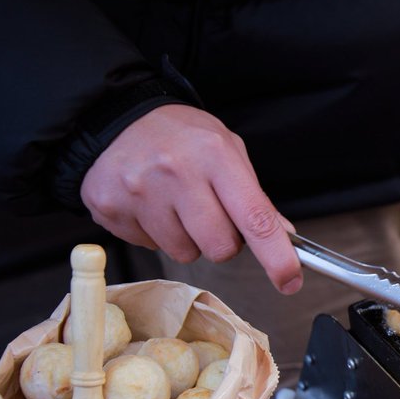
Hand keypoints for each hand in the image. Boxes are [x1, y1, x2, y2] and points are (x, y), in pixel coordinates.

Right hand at [80, 104, 302, 293]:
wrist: (118, 118)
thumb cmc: (181, 137)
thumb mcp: (227, 150)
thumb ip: (255, 197)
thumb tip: (284, 236)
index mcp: (214, 155)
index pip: (255, 218)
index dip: (276, 256)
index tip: (289, 280)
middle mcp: (176, 173)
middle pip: (220, 247)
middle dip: (223, 241)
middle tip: (210, 213)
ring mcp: (140, 193)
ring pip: (185, 253)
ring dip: (188, 239)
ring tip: (175, 204)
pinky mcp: (110, 209)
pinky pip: (151, 247)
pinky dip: (157, 233)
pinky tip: (151, 204)